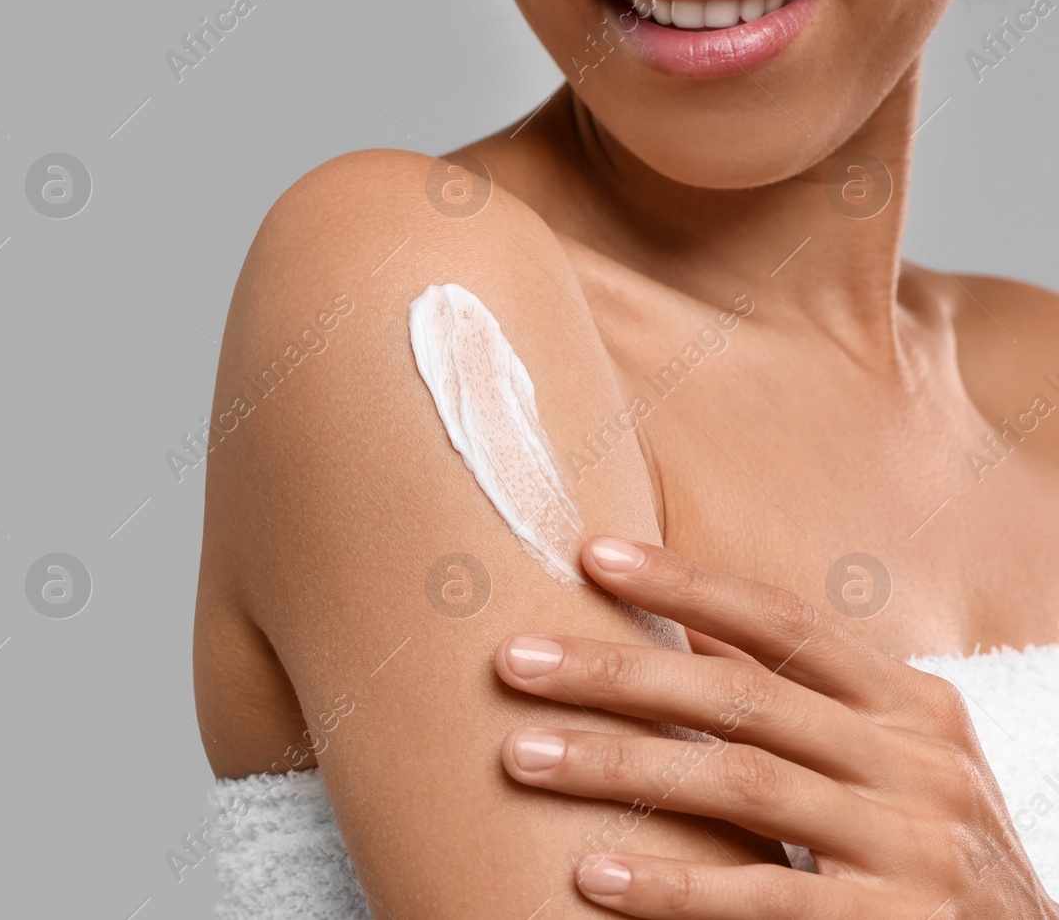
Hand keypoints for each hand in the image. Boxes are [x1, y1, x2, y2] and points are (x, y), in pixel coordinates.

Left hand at [492, 535, 1057, 918]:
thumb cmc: (924, 849)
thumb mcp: (887, 756)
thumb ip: (795, 692)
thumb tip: (682, 613)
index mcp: (910, 704)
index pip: (782, 621)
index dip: (685, 580)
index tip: (589, 552)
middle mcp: (917, 762)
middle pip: (741, 695)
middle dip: (616, 672)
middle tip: (512, 662)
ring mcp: (912, 844)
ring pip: (739, 785)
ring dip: (619, 767)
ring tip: (522, 756)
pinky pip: (765, 898)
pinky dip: (675, 886)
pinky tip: (594, 876)